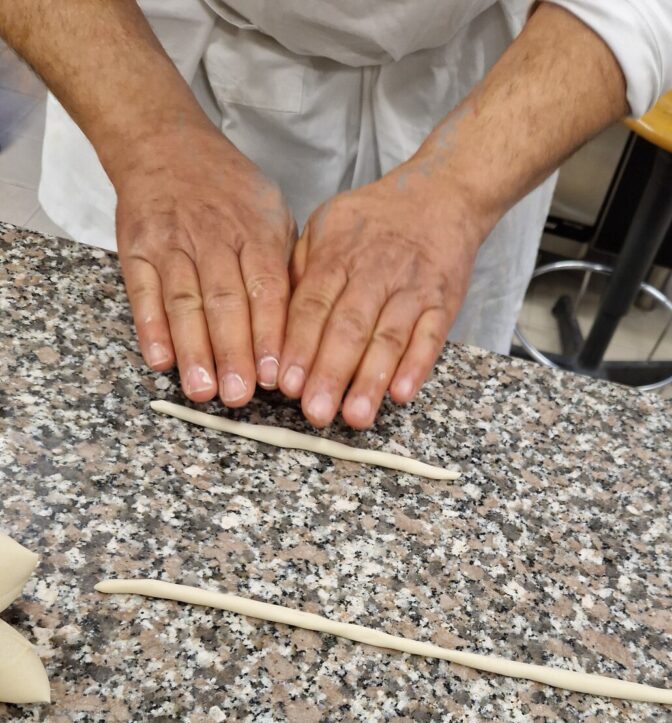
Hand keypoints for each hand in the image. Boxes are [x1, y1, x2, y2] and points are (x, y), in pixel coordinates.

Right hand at [114, 120, 296, 405]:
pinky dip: (150, 328)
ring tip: (201, 390)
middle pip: (225, 302)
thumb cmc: (229, 192)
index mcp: (256, 231)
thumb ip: (285, 269)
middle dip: (233, 353)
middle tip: (239, 396)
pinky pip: (143, 293)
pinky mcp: (137, 250)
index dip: (269, 335)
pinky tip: (161, 361)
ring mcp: (172, 243)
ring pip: (184, 302)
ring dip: (193, 350)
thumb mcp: (272, 215)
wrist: (165, 144)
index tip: (274, 375)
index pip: (267, 289)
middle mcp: (214, 237)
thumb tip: (303, 330)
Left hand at [278, 162, 480, 428]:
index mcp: (336, 255)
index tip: (285, 384)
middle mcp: (373, 273)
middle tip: (314, 412)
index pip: (312, 306)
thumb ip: (299, 273)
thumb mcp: (325, 227)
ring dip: (371, 380)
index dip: (299, 346)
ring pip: (388, 339)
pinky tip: (401, 393)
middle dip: (330, 373)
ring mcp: (411, 289)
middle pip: (348, 328)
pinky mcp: (443, 302)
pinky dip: (417, 366)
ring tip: (355, 416)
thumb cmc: (373, 221)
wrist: (441, 195)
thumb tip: (272, 324)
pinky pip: (430, 337)